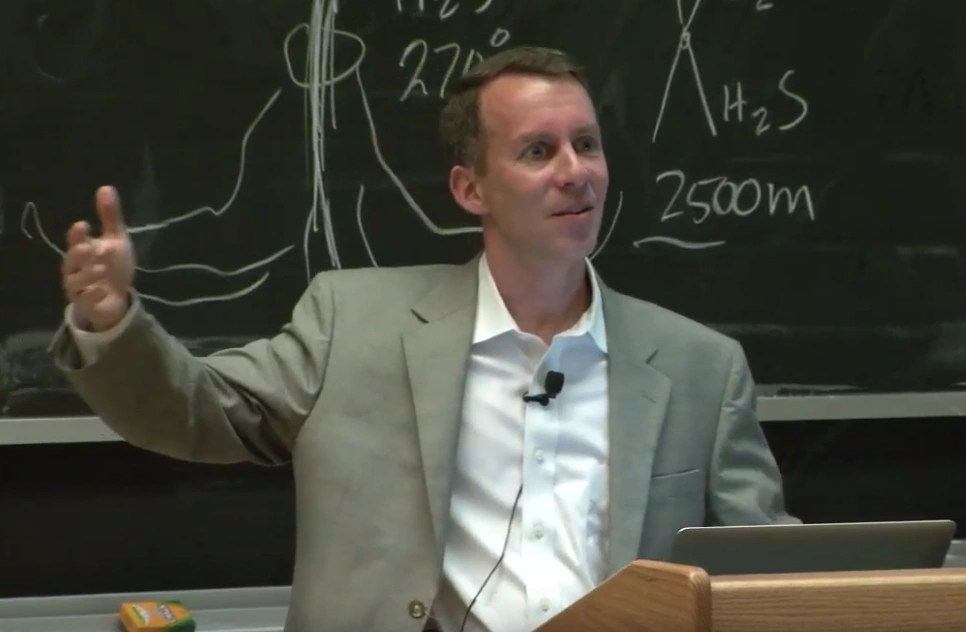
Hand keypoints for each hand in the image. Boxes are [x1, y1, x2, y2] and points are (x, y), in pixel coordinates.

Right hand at [61, 186, 135, 331]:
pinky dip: (92, 296)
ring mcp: (80, 288)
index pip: (76, 241)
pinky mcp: (86, 304)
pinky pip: (85, 302)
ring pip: (75, 281)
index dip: (77, 235)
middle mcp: (76, 269)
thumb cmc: (114, 265)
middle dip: (79, 254)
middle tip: (91, 247)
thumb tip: (106, 187)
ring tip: (101, 268)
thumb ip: (110, 217)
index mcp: (82, 251)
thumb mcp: (116, 240)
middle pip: (71, 261)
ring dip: (87, 274)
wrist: (119, 297)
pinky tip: (102, 291)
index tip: (83, 225)